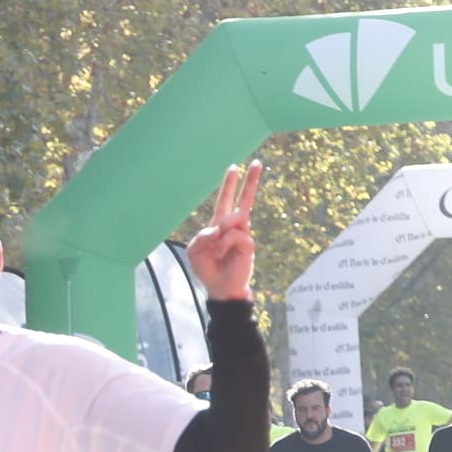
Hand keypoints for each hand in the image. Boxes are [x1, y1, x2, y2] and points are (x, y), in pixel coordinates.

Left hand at [181, 159, 263, 301]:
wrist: (221, 288)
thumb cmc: (207, 269)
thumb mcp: (194, 253)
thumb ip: (201, 237)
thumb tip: (218, 227)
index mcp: (218, 226)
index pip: (224, 201)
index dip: (229, 185)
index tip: (233, 167)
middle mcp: (233, 227)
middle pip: (242, 200)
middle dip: (249, 181)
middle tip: (257, 163)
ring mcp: (242, 234)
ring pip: (234, 219)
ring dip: (221, 236)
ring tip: (218, 253)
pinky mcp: (248, 243)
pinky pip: (235, 235)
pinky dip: (225, 245)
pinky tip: (224, 255)